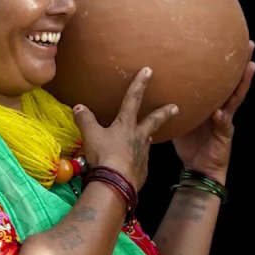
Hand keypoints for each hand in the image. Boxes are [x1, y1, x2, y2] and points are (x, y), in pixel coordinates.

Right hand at [73, 67, 177, 190]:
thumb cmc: (104, 156)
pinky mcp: (142, 170)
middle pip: (153, 121)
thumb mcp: (90, 135)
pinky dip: (138, 158)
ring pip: (147, 141)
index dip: (139, 83)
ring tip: (150, 137)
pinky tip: (135, 161)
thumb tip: (78, 107)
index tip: (148, 71)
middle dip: (164, 113)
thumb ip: (85, 120)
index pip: (132, 99)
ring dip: (148, 137)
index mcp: (126, 125)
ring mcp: (143, 154)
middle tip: (175, 108)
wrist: (116, 183)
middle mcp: (139, 137)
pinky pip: (141, 161)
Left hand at [172, 41, 254, 180]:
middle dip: (243, 64)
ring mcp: (226, 121)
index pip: (222, 79)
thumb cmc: (190, 143)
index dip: (228, 63)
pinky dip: (221, 118)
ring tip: (249, 67)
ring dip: (244, 83)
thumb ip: (176, 103)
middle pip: (236, 83)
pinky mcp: (224, 136)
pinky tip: (220, 112)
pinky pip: (223, 124)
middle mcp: (223, 109)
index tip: (231, 41)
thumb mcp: (182, 118)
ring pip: (237, 98)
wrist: (199, 168)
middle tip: (249, 45)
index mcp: (213, 104)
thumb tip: (157, 83)